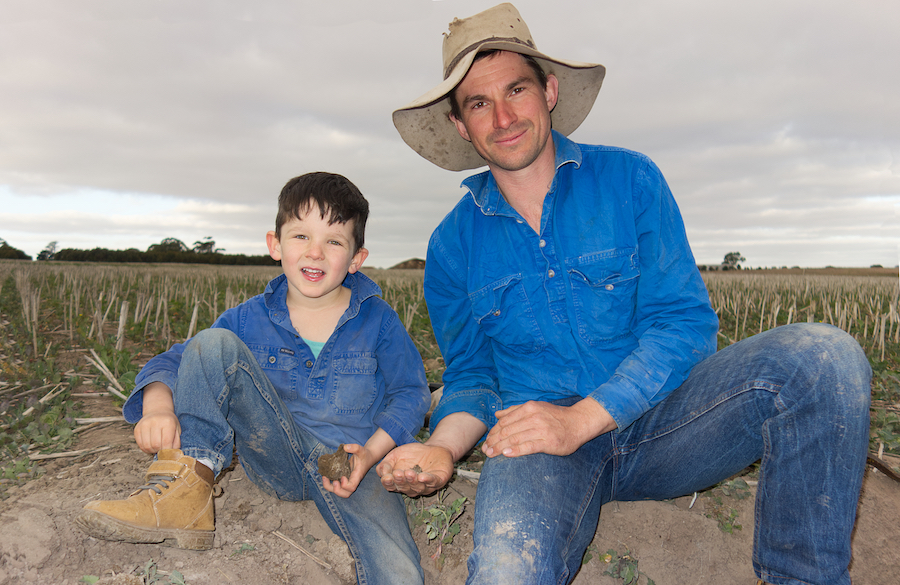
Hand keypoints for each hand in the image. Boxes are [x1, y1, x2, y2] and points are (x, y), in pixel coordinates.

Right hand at [134, 410, 180, 453]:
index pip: (166, 442)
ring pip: (147, 446)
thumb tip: (172, 454)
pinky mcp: (137, 429)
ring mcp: (144, 425)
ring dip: (152, 451)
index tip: (169, 453)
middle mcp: (155, 422)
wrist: (158, 411)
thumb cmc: (169, 422)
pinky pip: (140, 445)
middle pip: (156, 445)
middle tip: (163, 450)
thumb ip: (176, 442)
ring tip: (157, 448)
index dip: (168, 451)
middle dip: (160, 451)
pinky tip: (151, 446)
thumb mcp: (177, 430)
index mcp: (167, 422)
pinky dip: (146, 449)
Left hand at [322, 443, 373, 498]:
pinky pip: (336, 485)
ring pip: (339, 491)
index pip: (352, 487)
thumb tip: (345, 447)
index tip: (342, 477)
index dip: (345, 485)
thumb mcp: (361, 449)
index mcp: (357, 476)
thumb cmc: (364, 454)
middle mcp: (352, 481)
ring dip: (330, 487)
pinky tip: (325, 475)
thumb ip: (354, 447)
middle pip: (345, 494)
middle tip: (333, 481)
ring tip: (325, 478)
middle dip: (337, 490)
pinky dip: (329, 483)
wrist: (367, 457)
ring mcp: (347, 481)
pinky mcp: (343, 478)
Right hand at [377, 443, 454, 496]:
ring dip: (413, 481)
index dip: (389, 483)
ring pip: (418, 488)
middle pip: (405, 488)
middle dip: (401, 481)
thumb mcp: (395, 455)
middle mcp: (413, 488)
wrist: (433, 448)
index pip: (392, 486)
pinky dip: (428, 480)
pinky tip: (422, 477)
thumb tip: (382, 473)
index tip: (387, 477)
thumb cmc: (412, 454)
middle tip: (398, 474)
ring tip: (409, 473)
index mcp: (401, 483)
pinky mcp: (439, 481)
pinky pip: (434, 482)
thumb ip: (386, 464)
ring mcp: (426, 486)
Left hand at [482, 398, 615, 457]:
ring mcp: (542, 429)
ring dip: (500, 448)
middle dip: (494, 441)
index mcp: (529, 408)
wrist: (579, 422)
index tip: (486, 441)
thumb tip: (497, 415)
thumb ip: (515, 411)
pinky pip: (529, 446)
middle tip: (485, 451)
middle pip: (507, 430)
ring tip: (491, 454)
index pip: (505, 421)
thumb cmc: (555, 416)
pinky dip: (516, 450)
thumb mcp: (535, 408)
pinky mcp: (549, 441)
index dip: (493, 432)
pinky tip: (507, 454)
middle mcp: (534, 417)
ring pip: (515, 438)